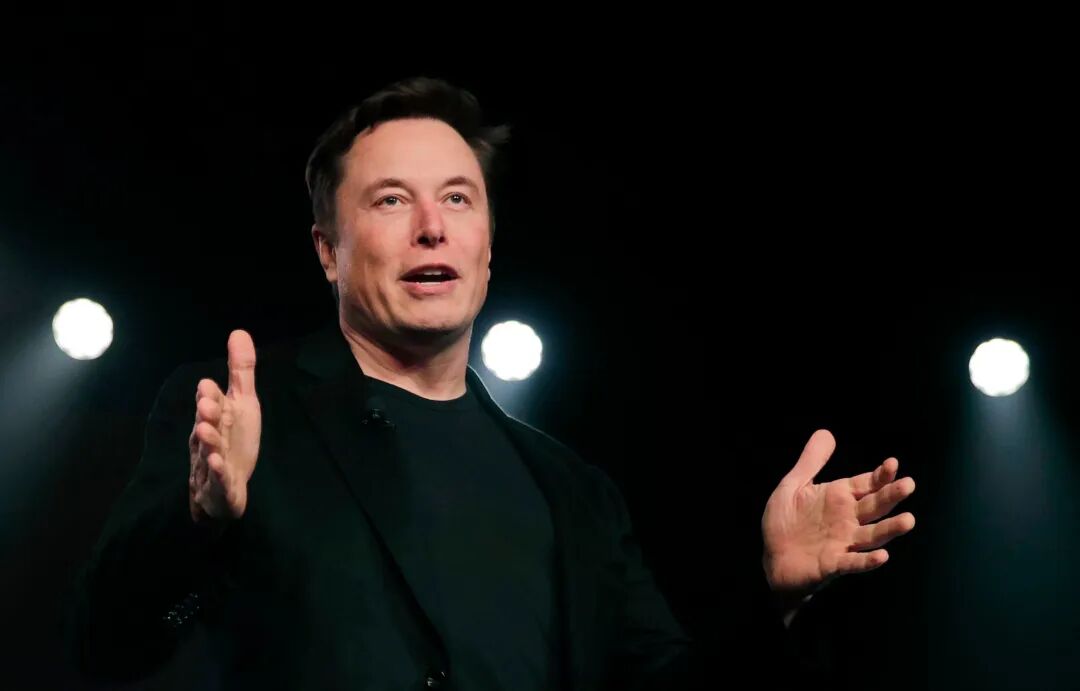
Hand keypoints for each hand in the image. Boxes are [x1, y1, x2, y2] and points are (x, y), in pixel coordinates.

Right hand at [188, 330, 261, 522]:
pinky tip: (218, 464)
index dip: (210, 396)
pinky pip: (218, 479)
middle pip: (206, 424)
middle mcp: (210, 437)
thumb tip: (239, 331)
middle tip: (206, 405)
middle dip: (206, 414)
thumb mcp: (242, 403)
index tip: (208, 386)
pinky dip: (218, 472)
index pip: (211, 402)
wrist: (225, 488)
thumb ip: (240, 371)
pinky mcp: (221, 485)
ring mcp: (213, 462)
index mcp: (215, 417)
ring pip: (208, 451)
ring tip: (207, 431)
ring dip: (208, 442)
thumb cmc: (233, 440)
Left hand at [761, 429, 915, 595]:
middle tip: (908, 484)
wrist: (771, 559)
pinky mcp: (834, 564)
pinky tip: (882, 556)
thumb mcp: (793, 486)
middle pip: (875, 506)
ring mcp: (844, 543)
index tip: (893, 463)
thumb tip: (827, 432)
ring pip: (872, 535)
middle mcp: (847, 519)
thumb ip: (811, 462)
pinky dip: (867, 560)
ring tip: (908, 520)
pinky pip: (854, 562)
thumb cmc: (784, 522)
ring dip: (890, 529)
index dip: (880, 475)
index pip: (867, 484)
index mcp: (839, 498)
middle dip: (891, 496)